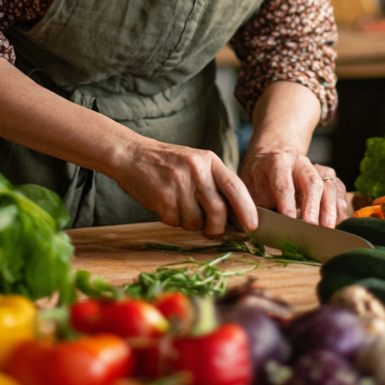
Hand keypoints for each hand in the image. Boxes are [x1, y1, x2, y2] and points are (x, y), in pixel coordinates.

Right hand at [110, 136, 257, 237]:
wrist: (131, 154)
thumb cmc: (167, 163)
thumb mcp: (196, 163)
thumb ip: (214, 184)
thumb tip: (234, 216)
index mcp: (210, 161)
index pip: (236, 186)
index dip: (247, 209)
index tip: (252, 226)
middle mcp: (197, 170)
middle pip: (218, 210)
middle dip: (216, 227)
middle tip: (211, 230)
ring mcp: (179, 183)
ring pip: (195, 221)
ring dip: (190, 224)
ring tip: (180, 208)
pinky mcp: (162, 197)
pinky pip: (175, 222)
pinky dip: (173, 220)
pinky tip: (166, 206)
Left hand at [240, 146, 348, 227]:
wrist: (274, 152)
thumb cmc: (260, 173)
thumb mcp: (250, 183)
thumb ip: (255, 203)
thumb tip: (258, 228)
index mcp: (278, 162)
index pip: (283, 184)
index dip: (287, 204)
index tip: (289, 221)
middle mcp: (301, 163)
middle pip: (312, 183)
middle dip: (313, 206)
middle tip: (312, 227)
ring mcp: (317, 168)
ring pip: (329, 186)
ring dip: (330, 209)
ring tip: (328, 229)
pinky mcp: (329, 177)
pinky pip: (340, 190)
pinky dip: (341, 207)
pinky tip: (338, 223)